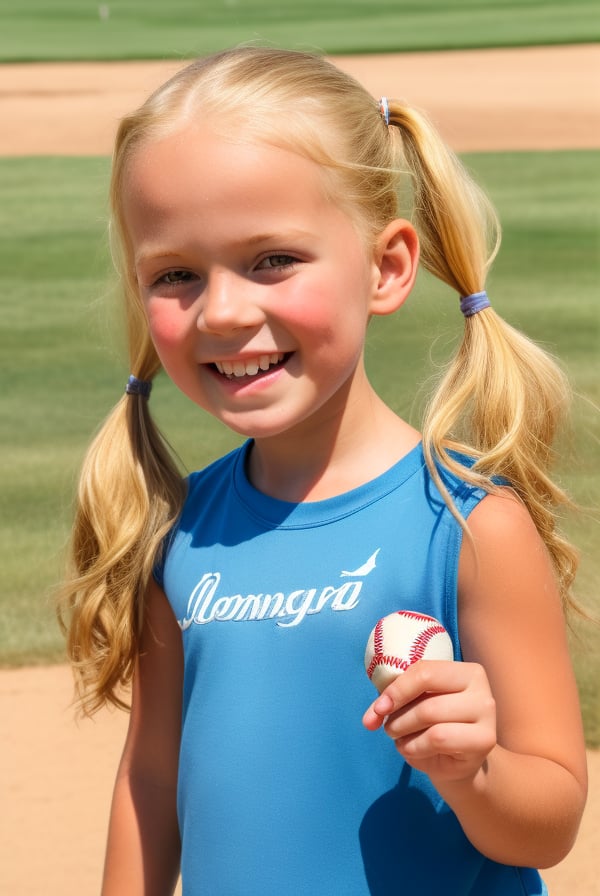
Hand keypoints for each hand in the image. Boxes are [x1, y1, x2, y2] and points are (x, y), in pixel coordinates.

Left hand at [362, 660, 496, 786]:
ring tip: (399, 738)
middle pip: (427, 698)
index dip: (396, 690)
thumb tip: (370, 718)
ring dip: (404, 731)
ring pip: (431, 717)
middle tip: (388, 728)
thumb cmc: (434, 725)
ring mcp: (487, 715)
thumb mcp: (413, 705)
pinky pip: (437, 739)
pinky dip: (415, 746)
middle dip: (399, 716)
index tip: (380, 707)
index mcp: (465, 671)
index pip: (424, 671)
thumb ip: (391, 703)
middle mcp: (481, 688)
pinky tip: (412, 749)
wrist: (458, 762)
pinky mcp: (484, 740)